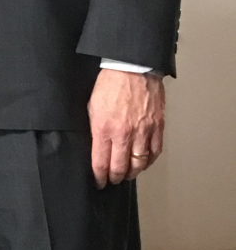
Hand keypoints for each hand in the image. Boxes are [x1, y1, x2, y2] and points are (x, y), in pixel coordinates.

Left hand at [88, 68, 164, 187]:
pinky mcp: (157, 126)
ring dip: (133, 172)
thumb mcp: (92, 108)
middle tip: (113, 181)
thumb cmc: (110, 84)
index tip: (99, 181)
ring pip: (139, 163)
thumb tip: (95, 147)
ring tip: (128, 174)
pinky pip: (155, 151)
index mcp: (103, 129)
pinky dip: (149, 160)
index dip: (99, 176)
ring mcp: (142, 131)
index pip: (100, 163)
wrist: (132, 68)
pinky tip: (144, 162)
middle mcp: (124, 133)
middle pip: (120, 167)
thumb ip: (95, 130)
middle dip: (115, 178)